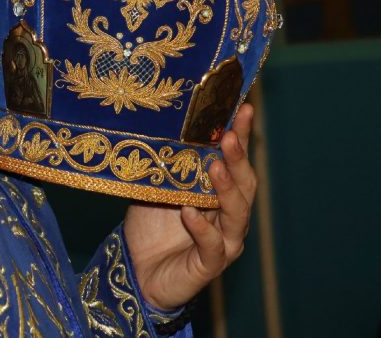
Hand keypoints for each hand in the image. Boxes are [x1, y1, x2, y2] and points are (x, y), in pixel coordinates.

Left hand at [122, 103, 256, 309]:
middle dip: (239, 158)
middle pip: (244, 184)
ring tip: (217, 167)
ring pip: (237, 213)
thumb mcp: (153, 188)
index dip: (241, 135)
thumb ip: (163, 166)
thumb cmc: (149, 227)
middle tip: (231, 135)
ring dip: (227, 188)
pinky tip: (190, 213)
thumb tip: (156, 128)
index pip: (234, 161)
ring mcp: (223, 241)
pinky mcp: (209, 265)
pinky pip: (212, 246)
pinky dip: (203, 229)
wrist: (137, 271)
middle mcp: (228, 215)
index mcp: (218, 193)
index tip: (244, 108)